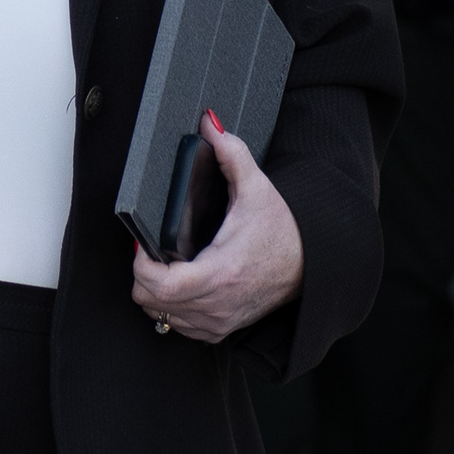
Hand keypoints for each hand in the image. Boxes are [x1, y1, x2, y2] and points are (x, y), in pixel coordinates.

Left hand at [130, 118, 302, 342]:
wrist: (311, 263)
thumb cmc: (285, 231)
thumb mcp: (257, 188)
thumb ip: (230, 152)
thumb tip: (210, 124)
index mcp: (223, 270)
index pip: (162, 285)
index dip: (142, 264)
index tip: (142, 244)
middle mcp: (218, 302)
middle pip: (151, 301)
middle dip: (143, 274)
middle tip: (151, 250)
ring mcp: (218, 320)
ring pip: (159, 315)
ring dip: (155, 292)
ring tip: (166, 266)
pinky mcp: (220, 329)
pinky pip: (177, 325)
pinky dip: (171, 308)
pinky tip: (181, 285)